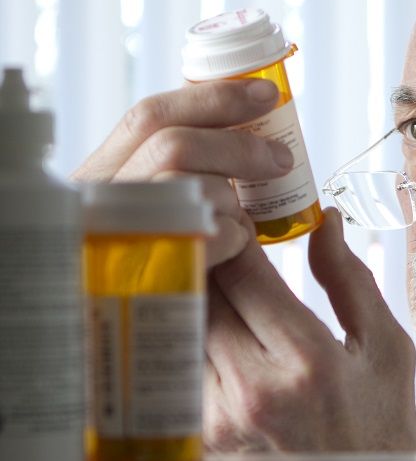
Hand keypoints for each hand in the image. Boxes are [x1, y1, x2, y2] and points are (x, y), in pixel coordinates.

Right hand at [73, 80, 292, 267]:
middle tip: (280, 160)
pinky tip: (233, 247)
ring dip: (230, 196)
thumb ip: (174, 176)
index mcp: (96, 180)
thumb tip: (236, 121)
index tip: (265, 94)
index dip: (210, 98)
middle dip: (236, 145)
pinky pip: (196, 238)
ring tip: (244, 220)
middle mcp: (90, 204)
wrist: (132, 367)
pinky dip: (228, 235)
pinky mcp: (137, 282)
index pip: (147, 117)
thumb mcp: (146, 217)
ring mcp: (107, 241)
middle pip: (170, 144)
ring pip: (183, 185)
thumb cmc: (154, 286)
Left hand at [205, 208, 415, 460]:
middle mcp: (254, 389)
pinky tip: (203, 323)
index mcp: (307, 361)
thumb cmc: (378, 430)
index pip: (245, 269)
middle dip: (209, 252)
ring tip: (207, 272)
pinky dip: (186, 336)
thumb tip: (326, 222)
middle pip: (203, 291)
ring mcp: (218, 417)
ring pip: (181, 324)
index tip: (242, 212)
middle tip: (218, 229)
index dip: (237, 228)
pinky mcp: (199, 437)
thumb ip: (350, 281)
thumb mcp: (387, 350)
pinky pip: (178, 366)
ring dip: (191, 290)